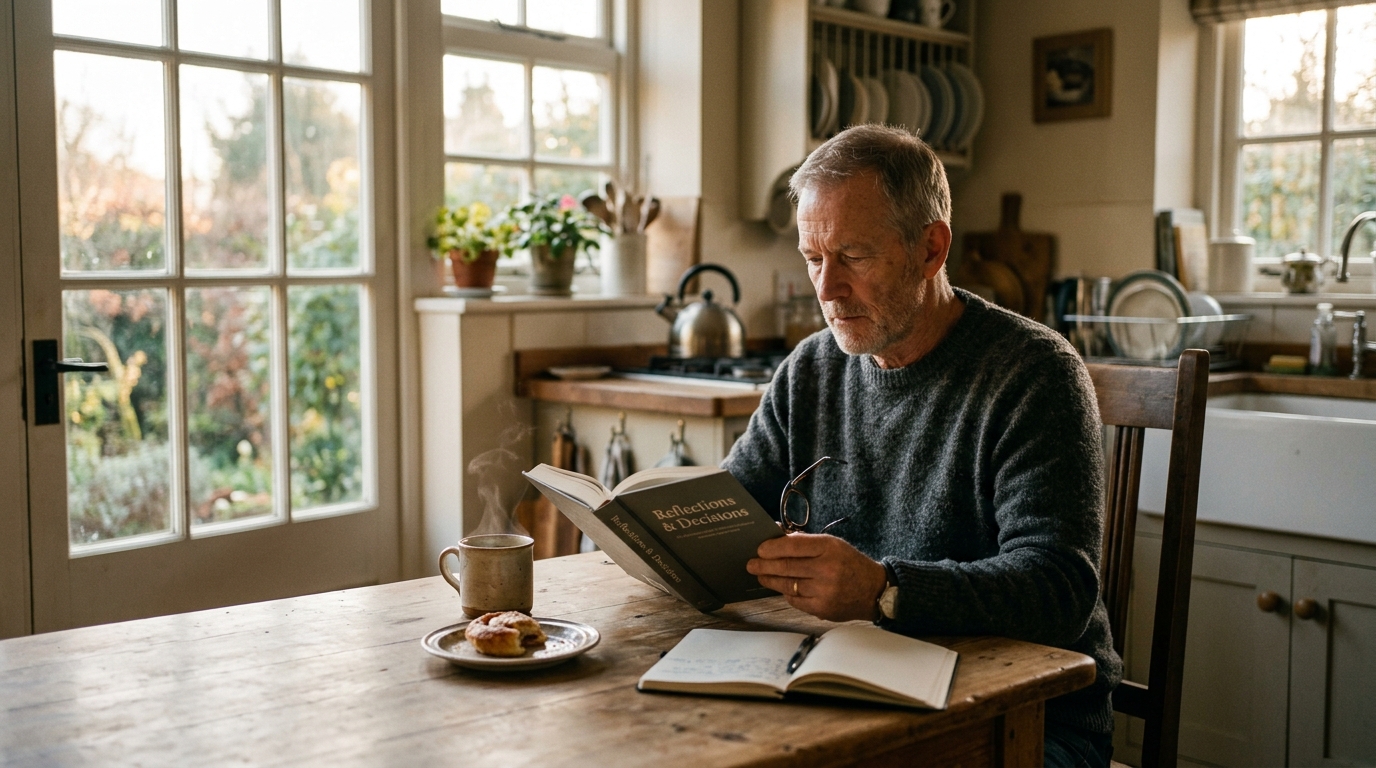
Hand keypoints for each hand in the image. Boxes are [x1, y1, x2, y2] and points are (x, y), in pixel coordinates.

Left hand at [747, 533, 887, 621]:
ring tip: (760, 575)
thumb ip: (806, 542)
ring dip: (770, 580)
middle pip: (787, 567)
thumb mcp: (833, 545)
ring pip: (788, 585)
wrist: (874, 591)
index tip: (760, 549)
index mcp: (829, 548)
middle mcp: (826, 569)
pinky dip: (786, 593)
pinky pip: (795, 600)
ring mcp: (824, 591)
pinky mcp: (822, 608)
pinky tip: (782, 587)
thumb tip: (777, 537)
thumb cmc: (849, 563)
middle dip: (764, 565)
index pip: (793, 545)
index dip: (773, 547)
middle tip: (751, 564)